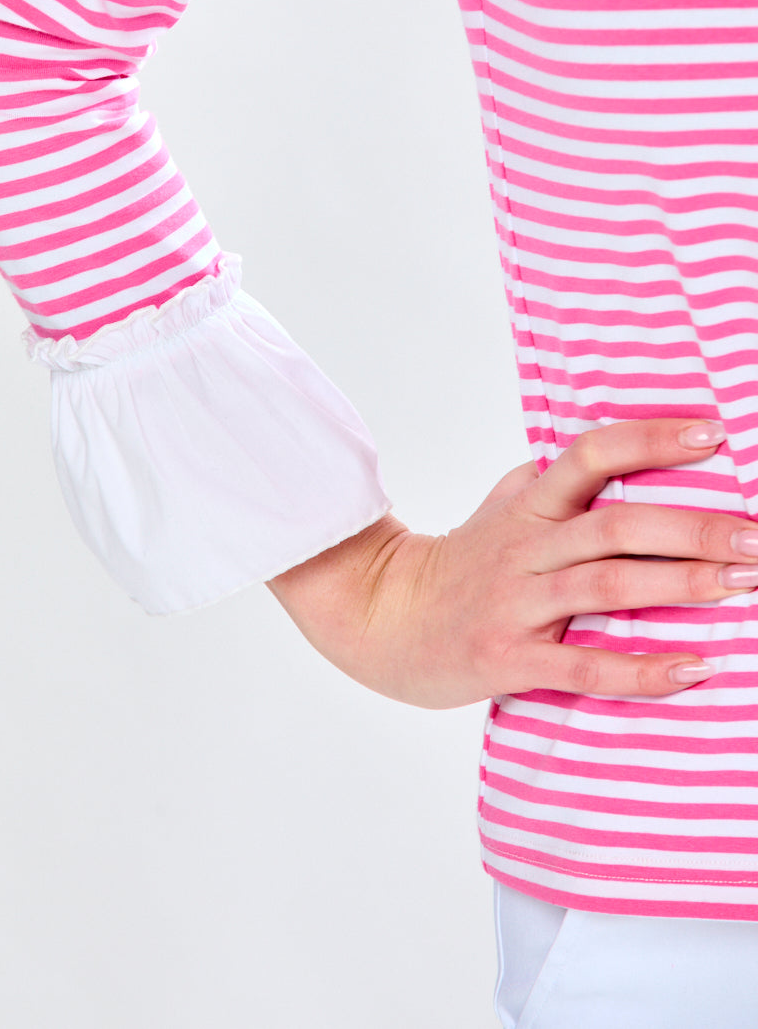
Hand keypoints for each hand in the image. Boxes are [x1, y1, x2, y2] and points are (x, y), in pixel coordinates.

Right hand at [267, 417, 757, 707]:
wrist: (381, 618)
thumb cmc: (461, 564)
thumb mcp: (503, 509)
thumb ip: (554, 483)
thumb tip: (613, 449)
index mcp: (529, 506)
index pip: (589, 455)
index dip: (650, 439)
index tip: (712, 434)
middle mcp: (526, 549)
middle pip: (615, 526)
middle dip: (693, 528)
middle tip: (755, 536)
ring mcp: (516, 605)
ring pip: (606, 587)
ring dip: (681, 585)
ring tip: (742, 585)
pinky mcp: (508, 659)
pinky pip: (583, 667)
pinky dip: (642, 668)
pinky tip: (693, 667)